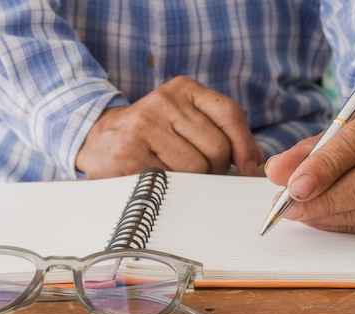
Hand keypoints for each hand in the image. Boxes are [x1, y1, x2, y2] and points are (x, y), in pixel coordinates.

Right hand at [76, 76, 262, 176]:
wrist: (99, 137)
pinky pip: (171, 179)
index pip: (229, 113)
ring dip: (193, 179)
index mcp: (184, 88)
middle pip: (217, 146)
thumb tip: (255, 157)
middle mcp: (165, 100)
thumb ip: (222, 132)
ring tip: (175, 170)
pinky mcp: (130, 151)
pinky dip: (171, 185)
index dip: (244, 144)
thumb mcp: (186, 120)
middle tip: (201, 170)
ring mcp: (145, 124)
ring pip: (196, 167)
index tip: (247, 165)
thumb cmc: (152, 132)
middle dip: (216, 167)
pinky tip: (157, 174)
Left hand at [264, 95, 354, 238]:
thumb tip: (276, 172)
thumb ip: (310, 149)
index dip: (325, 166)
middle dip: (325, 198)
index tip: (293, 185)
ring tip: (300, 212)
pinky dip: (345, 227)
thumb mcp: (345, 127)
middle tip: (290, 206)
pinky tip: (323, 220)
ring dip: (330, 216)